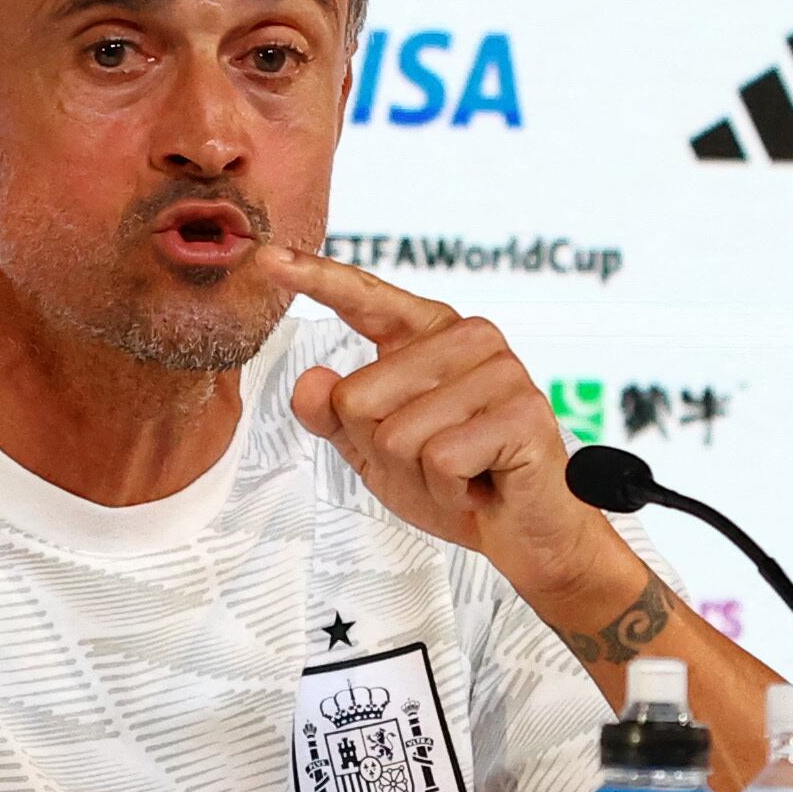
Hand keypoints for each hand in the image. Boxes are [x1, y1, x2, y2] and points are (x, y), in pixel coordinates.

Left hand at [262, 240, 640, 618]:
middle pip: (359, 396)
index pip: (365, 299)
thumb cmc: (459, 484)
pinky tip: (479, 486)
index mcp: (431, 335)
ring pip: (397, 434)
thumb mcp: (377, 453)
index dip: (316, 278)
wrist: (524, 533)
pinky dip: (448, 491)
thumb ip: (336, 418)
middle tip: (434, 463)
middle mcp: (469, 340)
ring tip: (461, 475)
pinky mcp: (521, 413)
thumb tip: (311, 384)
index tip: (268, 258)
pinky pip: (440, 460)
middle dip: (383, 451)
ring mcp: (501, 372)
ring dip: (419, 477)